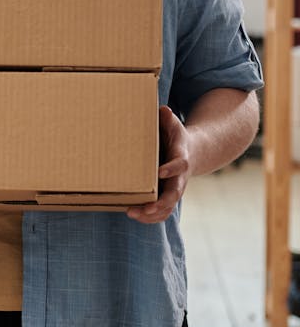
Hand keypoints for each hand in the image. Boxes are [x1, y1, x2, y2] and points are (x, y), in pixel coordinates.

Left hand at [127, 106, 189, 223]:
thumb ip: (168, 119)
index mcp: (182, 159)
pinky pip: (163, 211)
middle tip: (147, 207)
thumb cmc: (177, 137)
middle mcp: (180, 177)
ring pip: (168, 207)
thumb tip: (162, 110)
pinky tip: (135, 215)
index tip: (160, 172)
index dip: (171, 169)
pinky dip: (151, 216)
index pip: (179, 165)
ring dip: (152, 213)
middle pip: (175, 193)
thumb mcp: (174, 125)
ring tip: (132, 213)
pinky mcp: (168, 196)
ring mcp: (175, 188)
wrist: (194, 153)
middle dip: (162, 202)